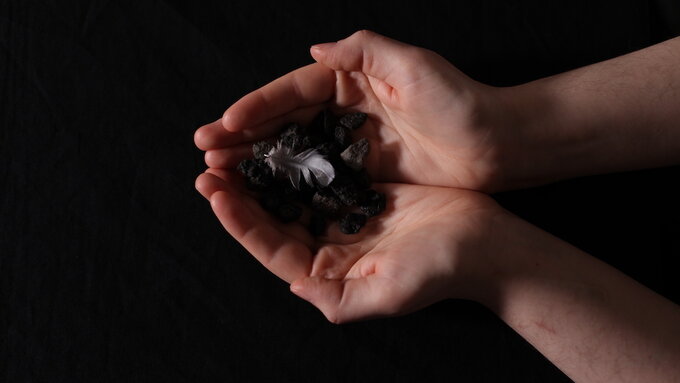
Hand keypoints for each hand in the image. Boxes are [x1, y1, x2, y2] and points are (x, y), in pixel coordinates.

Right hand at [194, 30, 508, 191]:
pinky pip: (316, 174)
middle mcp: (347, 107)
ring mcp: (353, 140)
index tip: (223, 124)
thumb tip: (315, 51)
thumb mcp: (415, 65)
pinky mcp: (364, 169)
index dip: (257, 106)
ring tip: (221, 171)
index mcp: (353, 78)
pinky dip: (288, 182)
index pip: (293, 91)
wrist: (498, 144)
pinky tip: (262, 191)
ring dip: (257, 160)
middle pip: (284, 120)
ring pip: (294, 149)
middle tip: (206, 152)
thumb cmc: (460, 102)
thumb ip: (364, 51)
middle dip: (244, 135)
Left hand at [195, 169, 504, 322]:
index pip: (273, 249)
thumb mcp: (388, 293)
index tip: (217, 196)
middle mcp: (330, 248)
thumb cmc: (439, 270)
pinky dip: (296, 163)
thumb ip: (338, 299)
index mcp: (328, 274)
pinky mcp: (360, 195)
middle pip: (274, 221)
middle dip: (240, 197)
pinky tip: (277, 144)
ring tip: (231, 154)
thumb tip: (295, 286)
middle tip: (209, 169)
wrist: (484, 244)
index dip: (242, 224)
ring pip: (290, 197)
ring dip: (261, 177)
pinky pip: (319, 177)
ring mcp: (344, 220)